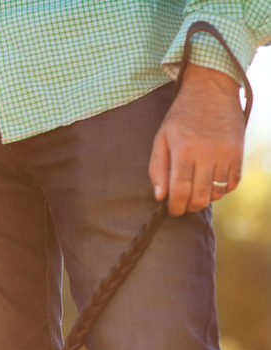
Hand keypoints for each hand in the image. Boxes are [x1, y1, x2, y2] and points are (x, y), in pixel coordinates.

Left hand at [149, 64, 244, 215]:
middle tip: (182, 205)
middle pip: (200, 196)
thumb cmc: (181, 117)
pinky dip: (221, 190)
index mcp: (184, 150)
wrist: (211, 92)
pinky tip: (210, 184)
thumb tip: (160, 197)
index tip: (171, 211)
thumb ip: (157, 168)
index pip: (180, 190)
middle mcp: (207, 153)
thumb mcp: (161, 138)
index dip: (175, 206)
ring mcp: (226, 153)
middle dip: (188, 207)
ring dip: (205, 199)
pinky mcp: (238, 152)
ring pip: (217, 193)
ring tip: (195, 192)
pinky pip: (232, 183)